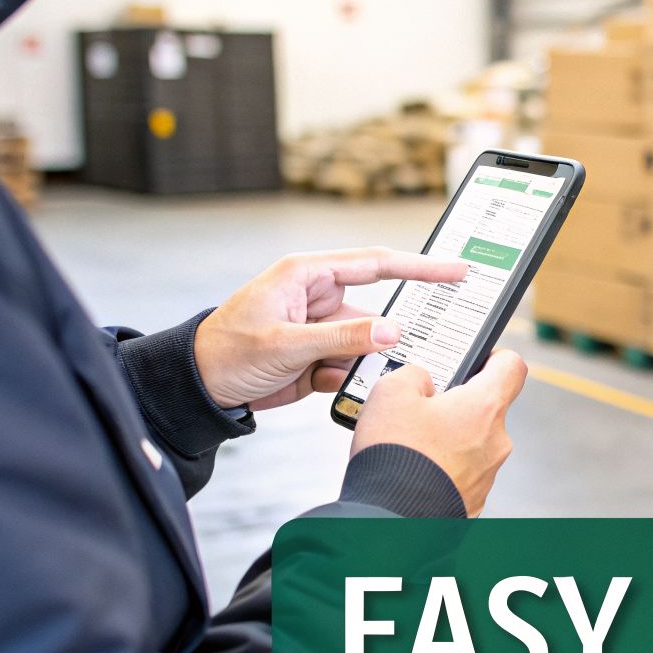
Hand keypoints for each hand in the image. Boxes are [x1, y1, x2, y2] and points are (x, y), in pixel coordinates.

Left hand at [193, 248, 468, 411]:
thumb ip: (341, 337)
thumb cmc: (225, 352)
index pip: (376, 264)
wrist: (197, 388)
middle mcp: (318, 297)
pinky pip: (350, 366)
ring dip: (360, 364)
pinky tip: (319, 384)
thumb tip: (392, 331)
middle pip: (375, 312)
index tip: (456, 270)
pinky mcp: (318, 356)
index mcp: (307, 276)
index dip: (420, 267)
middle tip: (405, 350)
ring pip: (365, 345)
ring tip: (334, 375)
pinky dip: (344, 379)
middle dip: (384, 336)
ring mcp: (320, 329)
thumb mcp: (285, 344)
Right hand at [352, 350, 528, 516]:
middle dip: (455, 404)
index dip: (494, 356)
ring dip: (447, 439)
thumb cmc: (395, 456)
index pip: (512, 367)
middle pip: (485, 409)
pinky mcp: (472, 502)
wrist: (389, 521)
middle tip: (421, 405)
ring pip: (472, 444)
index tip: (475, 358)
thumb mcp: (391, 392)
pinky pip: (460, 474)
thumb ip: (413, 374)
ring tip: (408, 442)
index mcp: (484, 407)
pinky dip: (441, 469)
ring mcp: (486, 476)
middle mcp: (495, 442)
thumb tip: (422, 382)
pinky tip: (412, 470)